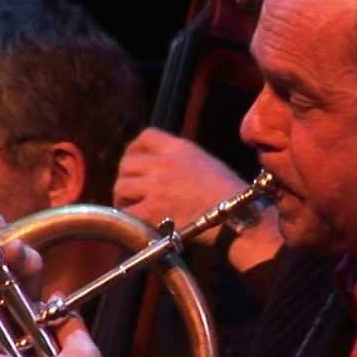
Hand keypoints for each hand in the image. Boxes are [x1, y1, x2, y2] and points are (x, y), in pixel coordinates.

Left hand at [114, 128, 246, 244]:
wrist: (235, 215)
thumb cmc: (228, 193)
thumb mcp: (205, 161)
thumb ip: (182, 159)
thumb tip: (165, 169)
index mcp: (178, 148)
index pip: (146, 136)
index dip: (135, 148)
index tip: (136, 160)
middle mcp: (162, 163)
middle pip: (127, 162)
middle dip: (126, 174)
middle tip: (130, 189)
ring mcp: (155, 186)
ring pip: (121, 184)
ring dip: (123, 195)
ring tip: (130, 205)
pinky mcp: (152, 210)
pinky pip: (126, 210)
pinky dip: (126, 216)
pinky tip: (133, 220)